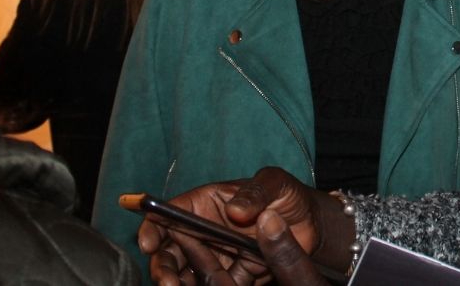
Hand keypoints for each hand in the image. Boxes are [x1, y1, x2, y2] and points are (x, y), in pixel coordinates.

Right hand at [139, 167, 320, 285]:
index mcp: (205, 203)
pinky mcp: (232, 276)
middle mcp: (203, 231)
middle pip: (170, 250)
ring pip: (187, 274)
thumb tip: (236, 210)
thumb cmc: (287, 195)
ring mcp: (215, 255)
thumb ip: (256, 193)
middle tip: (167, 282)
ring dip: (180, 284)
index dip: (153, 227)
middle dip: (162, 267)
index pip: (169, 213)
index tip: (149, 243)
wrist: (310, 225)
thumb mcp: (276, 183)